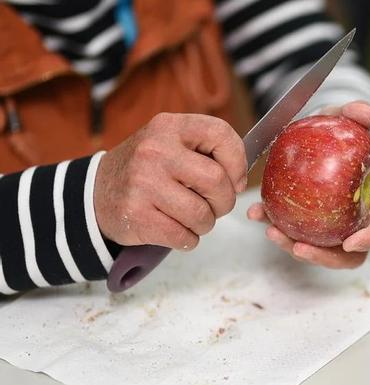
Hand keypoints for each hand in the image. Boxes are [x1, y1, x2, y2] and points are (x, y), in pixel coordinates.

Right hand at [94, 113, 246, 249]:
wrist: (95, 193)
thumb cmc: (147, 170)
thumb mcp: (170, 143)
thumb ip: (206, 151)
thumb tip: (239, 180)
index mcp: (169, 126)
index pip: (221, 134)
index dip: (237, 161)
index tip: (234, 179)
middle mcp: (155, 150)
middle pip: (216, 181)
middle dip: (224, 201)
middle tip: (214, 205)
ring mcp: (143, 183)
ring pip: (202, 214)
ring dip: (206, 224)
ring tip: (192, 218)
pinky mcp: (136, 214)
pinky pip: (184, 236)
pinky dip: (188, 239)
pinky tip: (176, 229)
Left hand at [247, 101, 369, 268]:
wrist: (319, 136)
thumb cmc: (339, 132)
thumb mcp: (345, 118)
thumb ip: (356, 113)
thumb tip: (365, 113)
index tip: (349, 242)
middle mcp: (358, 218)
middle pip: (351, 253)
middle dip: (326, 258)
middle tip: (300, 247)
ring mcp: (334, 225)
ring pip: (322, 250)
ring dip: (296, 247)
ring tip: (272, 232)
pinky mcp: (310, 224)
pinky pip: (296, 234)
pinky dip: (276, 227)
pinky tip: (257, 215)